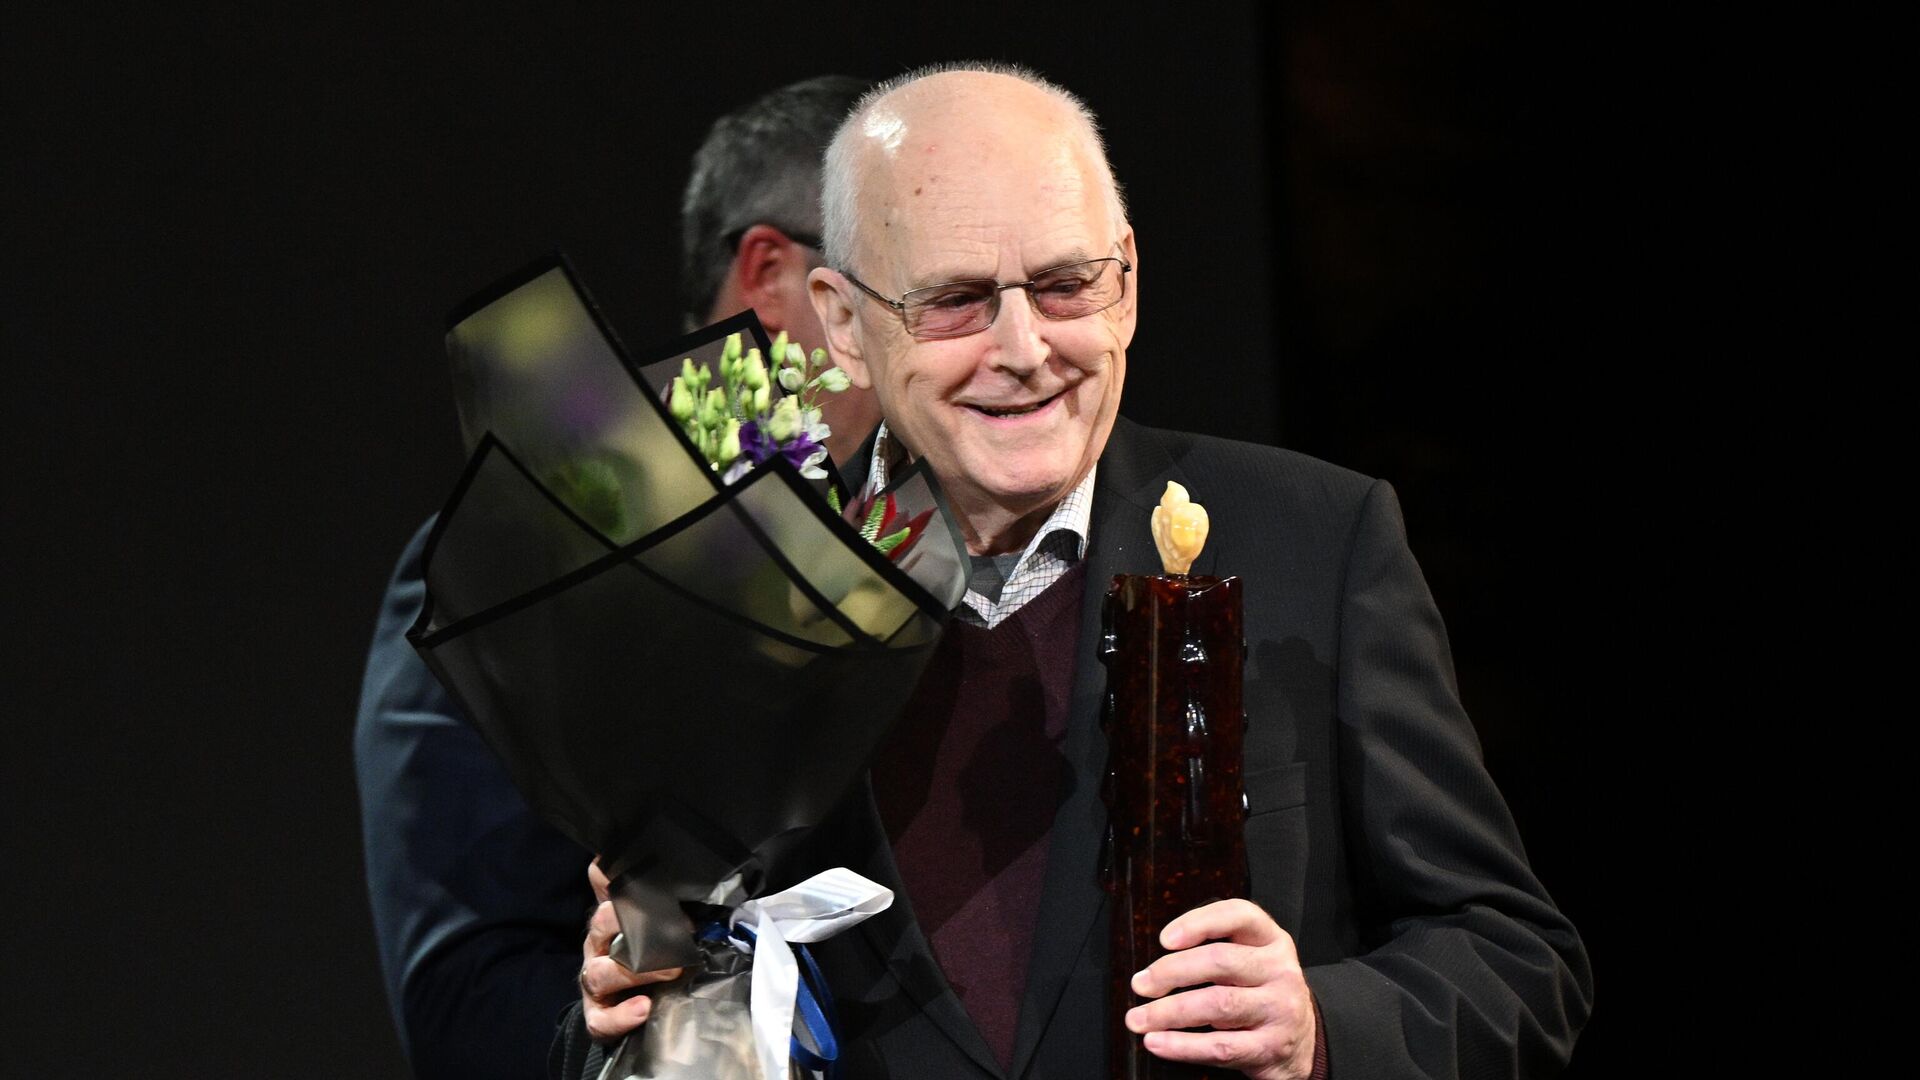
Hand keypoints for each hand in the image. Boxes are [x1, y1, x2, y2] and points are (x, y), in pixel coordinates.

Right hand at [579, 859, 685, 1043]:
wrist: (639, 1001)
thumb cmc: (654, 953)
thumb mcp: (665, 921)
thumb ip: (672, 897)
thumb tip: (689, 870)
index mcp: (611, 916)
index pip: (601, 880)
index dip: (611, 874)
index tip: (643, 877)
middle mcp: (598, 944)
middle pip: (600, 923)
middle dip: (637, 925)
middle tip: (679, 934)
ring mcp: (594, 980)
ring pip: (601, 973)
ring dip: (637, 972)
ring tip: (672, 973)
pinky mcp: (598, 1014)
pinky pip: (600, 1018)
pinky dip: (621, 1016)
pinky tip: (644, 1008)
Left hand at [1125, 899, 1316, 1079]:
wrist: (1301, 1043)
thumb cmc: (1261, 994)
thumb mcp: (1252, 961)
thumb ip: (1215, 951)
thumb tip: (1154, 966)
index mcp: (1272, 940)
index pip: (1239, 915)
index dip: (1199, 922)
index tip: (1164, 938)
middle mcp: (1280, 971)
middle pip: (1221, 961)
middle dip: (1172, 972)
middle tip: (1141, 984)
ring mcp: (1279, 1010)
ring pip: (1218, 1004)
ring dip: (1169, 1012)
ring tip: (1139, 1018)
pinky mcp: (1271, 1048)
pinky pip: (1221, 1047)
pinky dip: (1182, 1046)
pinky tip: (1157, 1042)